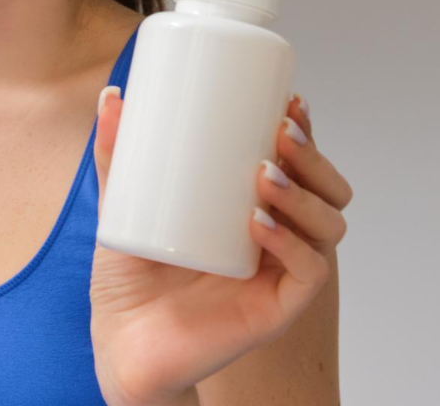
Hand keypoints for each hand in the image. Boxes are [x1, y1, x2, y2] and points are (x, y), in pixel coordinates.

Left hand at [90, 91, 351, 405]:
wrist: (121, 341)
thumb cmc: (131, 277)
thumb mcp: (123, 205)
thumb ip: (117, 156)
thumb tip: (110, 98)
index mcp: (255, 208)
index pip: (300, 164)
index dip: (307, 131)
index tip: (289, 99)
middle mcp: (278, 238)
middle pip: (328, 190)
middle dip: (313, 157)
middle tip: (279, 133)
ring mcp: (280, 273)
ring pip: (329, 226)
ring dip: (304, 194)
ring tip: (264, 174)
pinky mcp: (276, 308)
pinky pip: (308, 273)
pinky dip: (291, 243)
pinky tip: (260, 224)